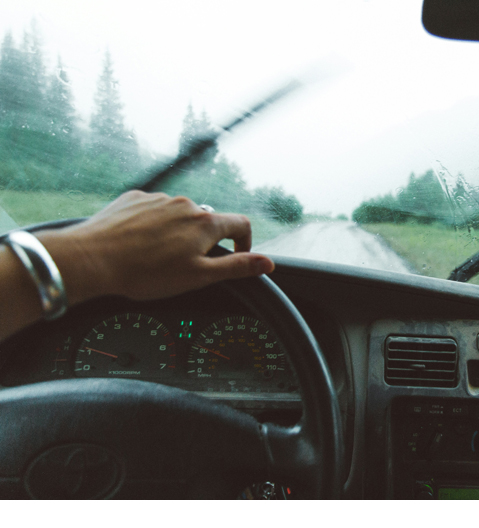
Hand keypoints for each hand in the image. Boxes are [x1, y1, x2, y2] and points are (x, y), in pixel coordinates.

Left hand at [36, 191, 273, 303]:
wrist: (92, 259)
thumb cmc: (144, 273)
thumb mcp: (198, 277)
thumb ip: (236, 267)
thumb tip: (268, 263)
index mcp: (205, 224)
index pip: (241, 224)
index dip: (245, 243)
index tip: (236, 257)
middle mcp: (185, 204)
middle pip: (208, 221)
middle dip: (204, 241)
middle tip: (186, 266)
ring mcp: (158, 199)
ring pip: (180, 215)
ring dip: (178, 233)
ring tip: (157, 257)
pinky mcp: (134, 198)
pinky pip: (154, 210)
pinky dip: (154, 225)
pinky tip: (140, 243)